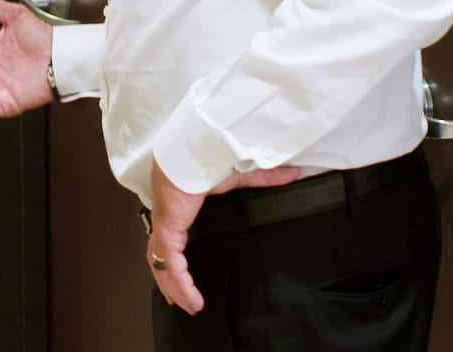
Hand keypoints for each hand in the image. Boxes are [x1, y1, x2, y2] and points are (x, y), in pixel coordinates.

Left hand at [148, 160, 301, 314]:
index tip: (183, 275)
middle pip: (160, 256)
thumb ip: (264, 178)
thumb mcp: (239, 174)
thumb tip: (292, 174)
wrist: (193, 146)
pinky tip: (188, 300)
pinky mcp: (167, 229)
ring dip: (172, 287)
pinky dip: (179, 283)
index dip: (175, 257)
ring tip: (187, 307)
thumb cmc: (207, 155)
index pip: (171, 237)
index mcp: (178, 207)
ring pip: (161, 264)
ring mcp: (164, 224)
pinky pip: (171, 263)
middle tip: (180, 301)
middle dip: (168, 279)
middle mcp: (166, 218)